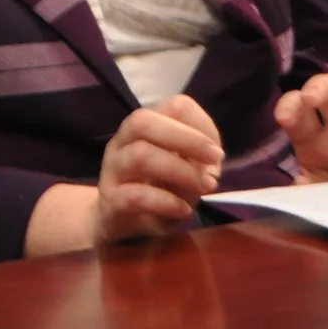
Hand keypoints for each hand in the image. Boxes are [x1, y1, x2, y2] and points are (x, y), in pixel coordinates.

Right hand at [24, 96, 223, 255]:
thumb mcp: (183, 171)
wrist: (116, 222)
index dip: (201, 125)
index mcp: (143, 128)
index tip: (217, 153)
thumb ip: (197, 161)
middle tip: (215, 161)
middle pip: (143, 121)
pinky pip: (135, 195)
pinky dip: (166, 202)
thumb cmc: (157, 190)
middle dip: (187, 139)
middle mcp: (122, 142)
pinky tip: (183, 210)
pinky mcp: (110, 201)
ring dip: (181, 171)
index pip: (174, 106)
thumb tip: (210, 166)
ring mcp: (112, 170)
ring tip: (204, 187)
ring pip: (140, 155)